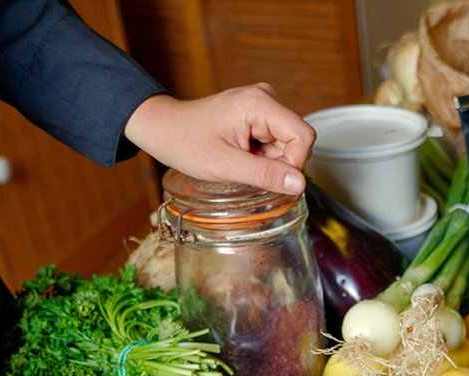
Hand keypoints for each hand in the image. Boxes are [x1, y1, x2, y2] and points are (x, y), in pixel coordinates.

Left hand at [124, 84, 316, 194]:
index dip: (293, 164)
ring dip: (268, 161)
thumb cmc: (186, 142)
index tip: (267, 176)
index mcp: (259, 103)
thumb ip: (265, 175)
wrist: (165, 130)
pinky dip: (262, 156)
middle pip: (297, 141)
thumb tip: (300, 185)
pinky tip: (241, 153)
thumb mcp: (225, 165)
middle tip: (245, 165)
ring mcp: (263, 104)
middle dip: (278, 163)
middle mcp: (265, 97)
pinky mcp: (260, 114)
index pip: (303, 136)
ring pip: (288, 144)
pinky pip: (277, 142)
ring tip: (239, 158)